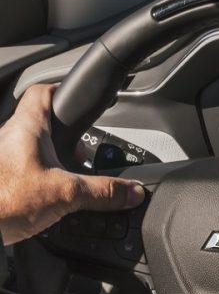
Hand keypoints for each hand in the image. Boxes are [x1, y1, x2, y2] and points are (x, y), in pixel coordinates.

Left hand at [0, 84, 145, 245]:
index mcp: (27, 127)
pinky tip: (48, 198)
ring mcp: (3, 159)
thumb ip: (103, 192)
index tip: (80, 104)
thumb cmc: (2, 201)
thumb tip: (130, 191)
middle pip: (43, 125)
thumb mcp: (66, 194)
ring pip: (34, 149)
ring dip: (52, 162)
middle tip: (81, 157)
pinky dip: (40, 179)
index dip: (64, 92)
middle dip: (66, 141)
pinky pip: (24, 170)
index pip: (44, 91)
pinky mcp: (1, 179)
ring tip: (67, 180)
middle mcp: (10, 137)